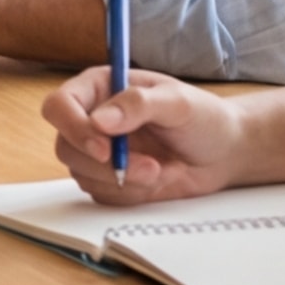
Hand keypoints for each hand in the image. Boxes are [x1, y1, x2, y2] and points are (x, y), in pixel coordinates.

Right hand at [44, 61, 249, 199]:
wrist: (224, 152)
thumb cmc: (204, 117)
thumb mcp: (178, 102)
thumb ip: (138, 105)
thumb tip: (100, 121)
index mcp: (100, 88)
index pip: (60, 106)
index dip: (72, 128)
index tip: (104, 148)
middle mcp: (92, 120)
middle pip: (66, 147)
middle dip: (107, 165)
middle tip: (151, 168)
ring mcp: (98, 153)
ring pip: (83, 176)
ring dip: (126, 180)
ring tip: (164, 169)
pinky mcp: (108, 180)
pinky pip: (103, 195)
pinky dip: (133, 193)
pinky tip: (160, 178)